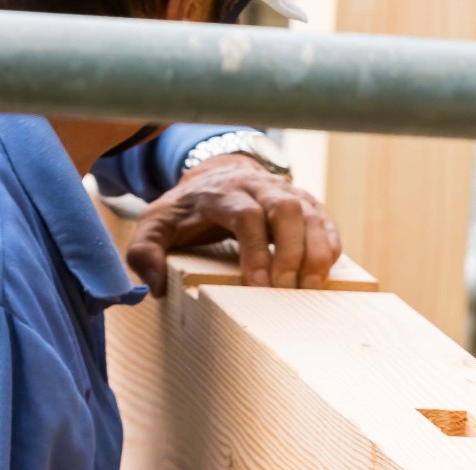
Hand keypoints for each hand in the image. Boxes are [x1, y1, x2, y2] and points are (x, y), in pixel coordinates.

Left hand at [126, 154, 341, 295]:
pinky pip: (326, 220)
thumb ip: (145, 252)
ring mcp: (286, 192)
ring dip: (316, 251)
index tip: (259, 283)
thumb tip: (155, 286)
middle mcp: (259, 186)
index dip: (256, 249)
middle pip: (285, 210)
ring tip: (312, 286)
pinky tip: (325, 272)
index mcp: (221, 192)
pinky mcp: (305, 203)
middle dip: (291, 251)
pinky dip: (331, 245)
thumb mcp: (155, 226)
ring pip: (311, 213)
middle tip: (287, 288)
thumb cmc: (186, 210)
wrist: (215, 175)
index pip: (246, 215)